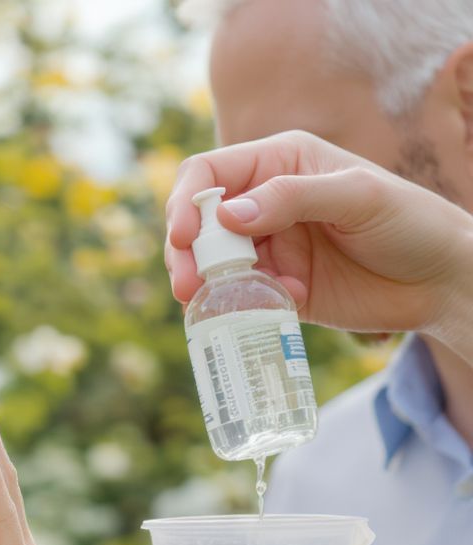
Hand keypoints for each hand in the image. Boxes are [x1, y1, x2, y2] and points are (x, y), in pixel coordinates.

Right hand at [165, 130, 472, 357]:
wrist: (440, 280)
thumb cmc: (411, 222)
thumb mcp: (359, 197)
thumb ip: (293, 198)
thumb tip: (226, 216)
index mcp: (281, 162)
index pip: (209, 174)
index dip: (185, 202)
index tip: (182, 237)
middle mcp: (265, 203)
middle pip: (198, 224)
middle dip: (185, 255)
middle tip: (188, 286)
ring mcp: (269, 248)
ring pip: (210, 265)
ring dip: (207, 285)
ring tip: (218, 303)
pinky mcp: (276, 288)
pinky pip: (238, 298)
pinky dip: (244, 305)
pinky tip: (286, 303)